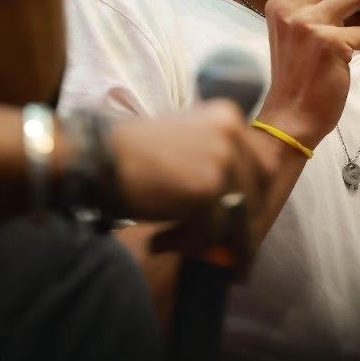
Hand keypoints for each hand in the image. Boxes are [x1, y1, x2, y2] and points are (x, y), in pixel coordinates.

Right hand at [109, 104, 274, 265]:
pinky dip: (185, 243)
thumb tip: (243, 205)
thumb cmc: (131, 152)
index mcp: (228, 116)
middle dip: (239, 223)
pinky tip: (158, 241)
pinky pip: (210, 232)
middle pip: (257, 193)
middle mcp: (231, 133)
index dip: (251, 197)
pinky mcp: (207, 189)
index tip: (236, 220)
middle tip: (215, 243)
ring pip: (233, 217)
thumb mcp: (185, 138)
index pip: (263, 164)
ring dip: (206, 236)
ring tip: (171, 239)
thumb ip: (217, 158)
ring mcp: (222, 160)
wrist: (96, 157)